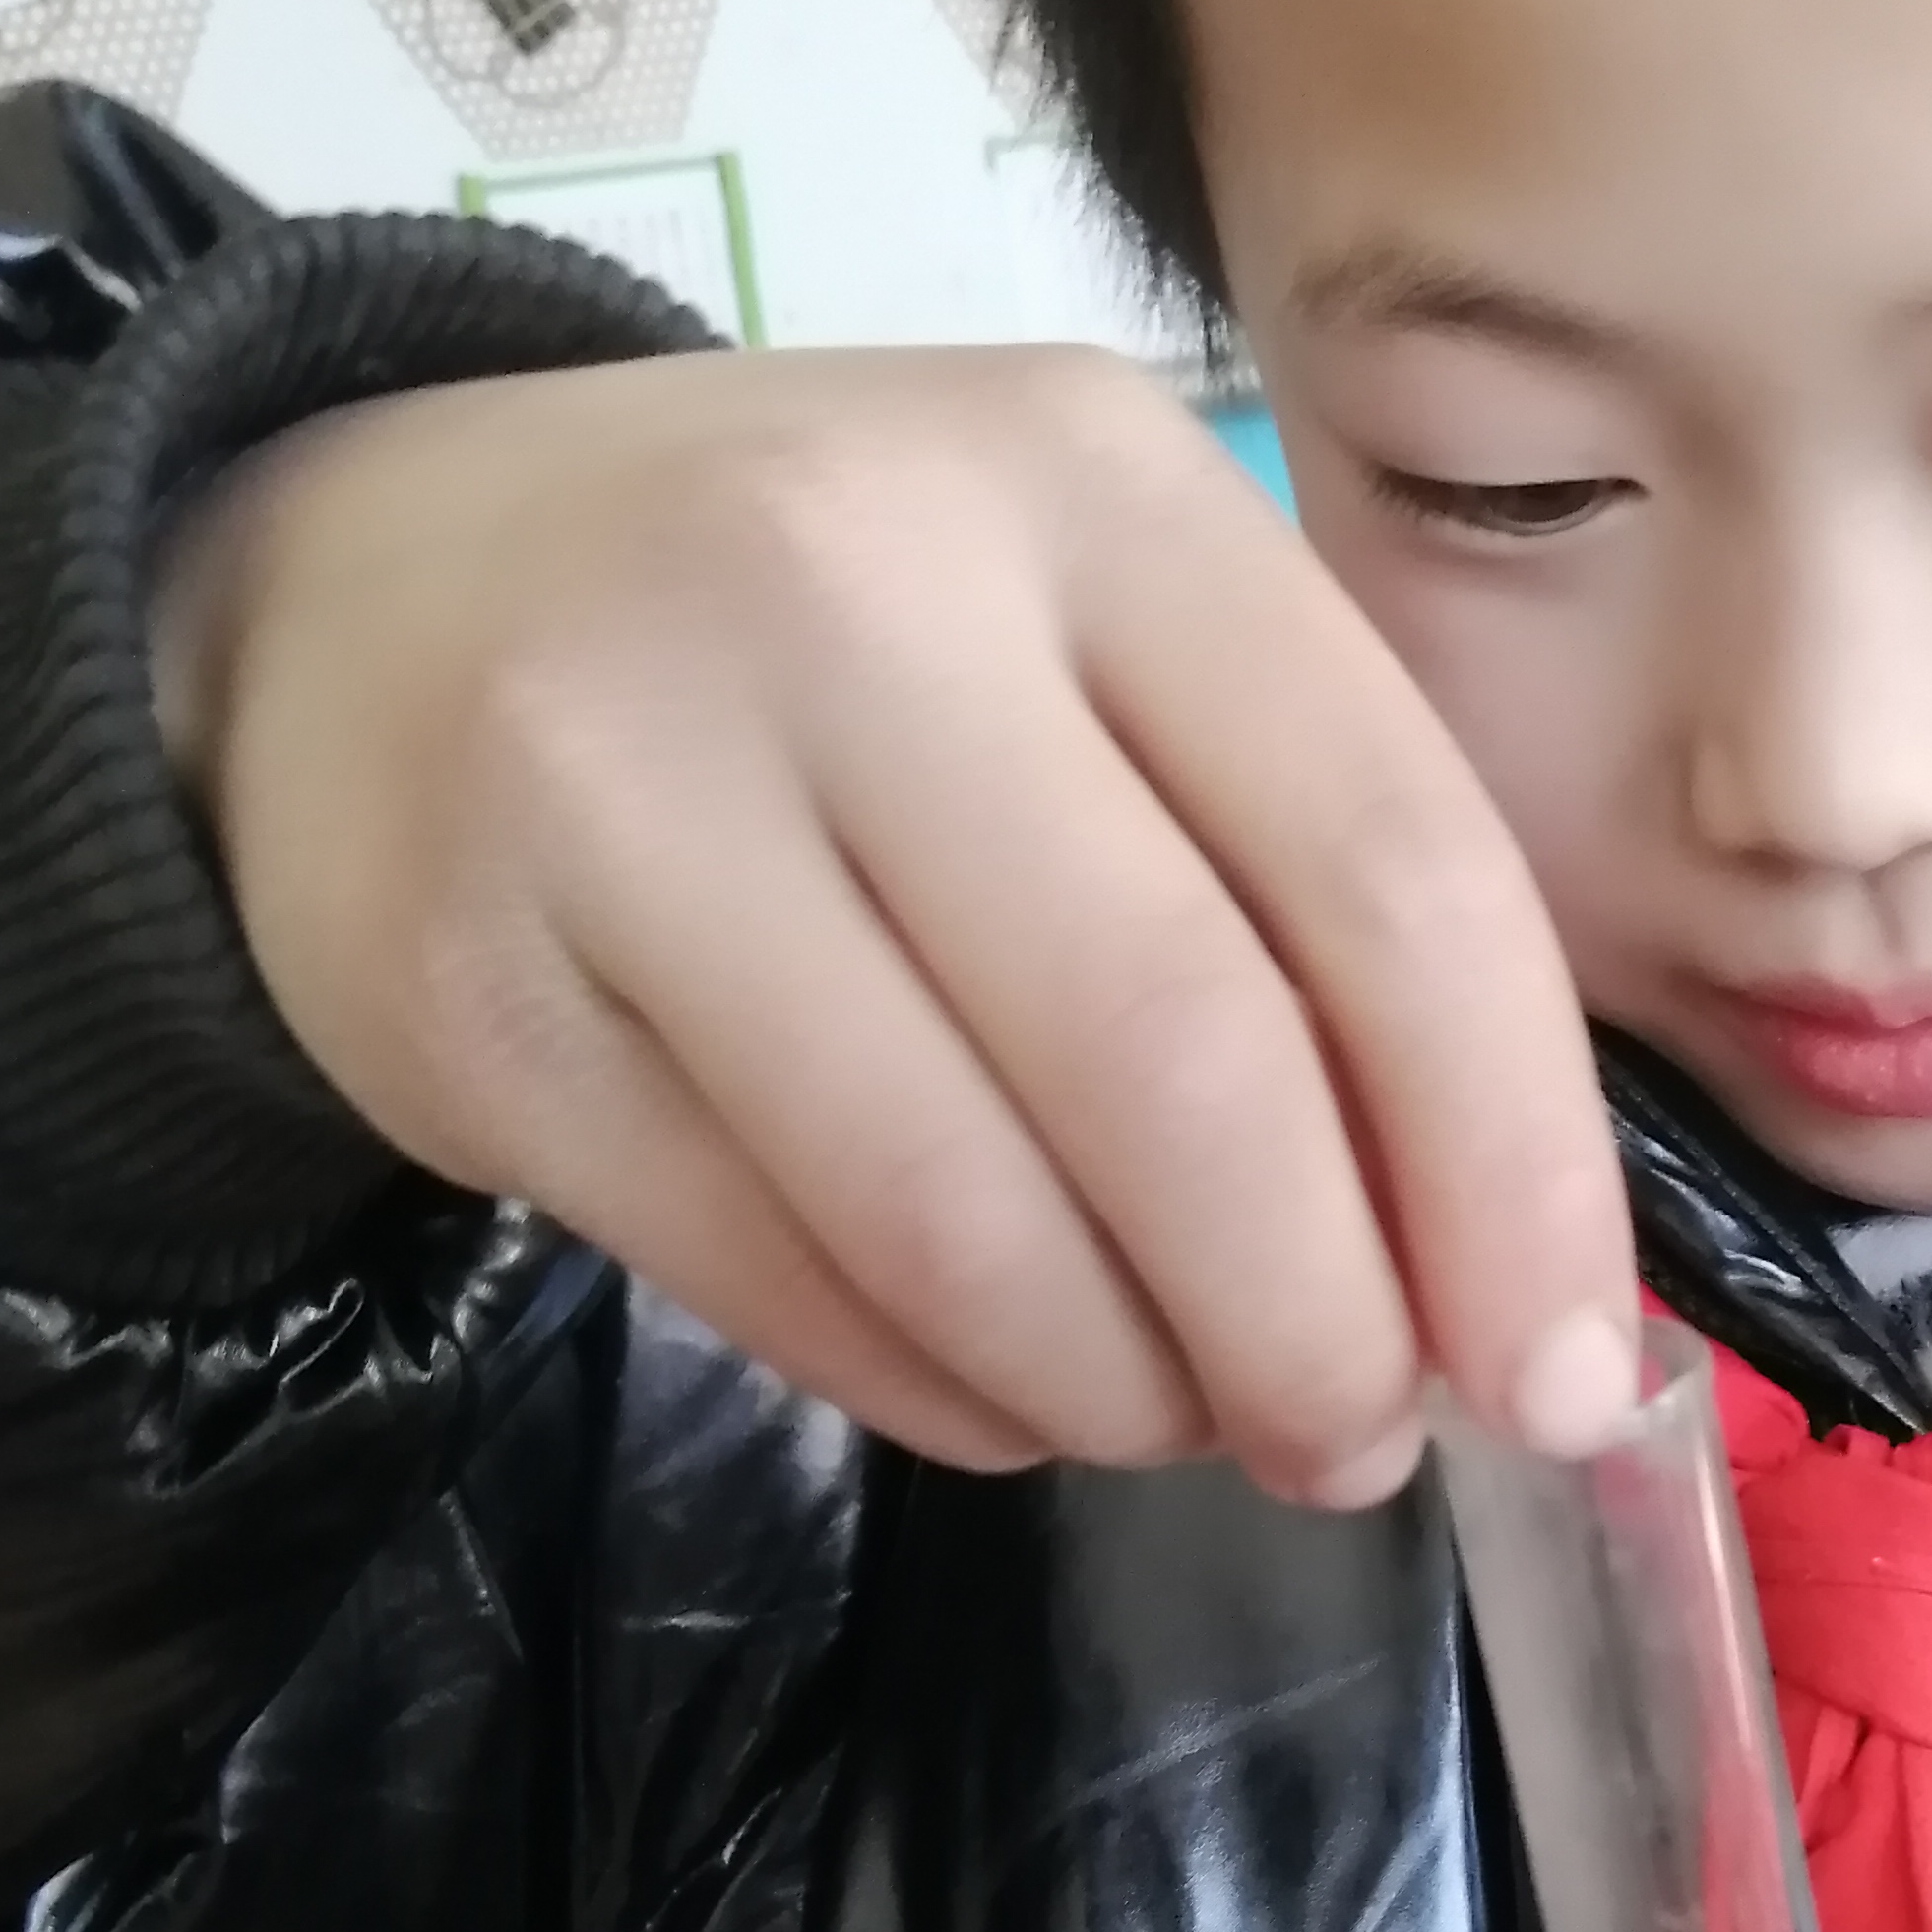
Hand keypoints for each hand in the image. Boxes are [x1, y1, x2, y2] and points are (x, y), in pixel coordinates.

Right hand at [152, 346, 1632, 1494]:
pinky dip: (945, 1389)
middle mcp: (852, 594)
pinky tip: (1000, 1381)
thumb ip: (1320, 892)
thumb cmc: (840, 648)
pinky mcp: (473, 996)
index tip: (1562, 1375)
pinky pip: (785, 1286)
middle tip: (1359, 1442)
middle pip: (1184, 1064)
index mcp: (1091, 490)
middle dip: (1318, 1324)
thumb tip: (1516, 1276)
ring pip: (970, 1214)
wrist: (368, 593)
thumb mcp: (1100, 643)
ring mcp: (626, 786)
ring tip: (1179, 1415)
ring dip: (1127, 1388)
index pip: (1394, 869)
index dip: (1510, 1171)